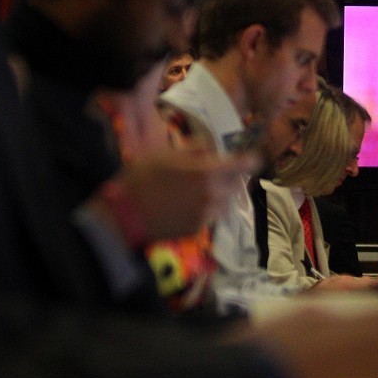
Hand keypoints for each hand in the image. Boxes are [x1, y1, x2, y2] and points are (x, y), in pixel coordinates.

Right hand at [100, 149, 257, 241]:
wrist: (125, 214)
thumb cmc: (142, 179)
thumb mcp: (166, 155)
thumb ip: (195, 151)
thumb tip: (212, 149)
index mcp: (207, 172)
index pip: (243, 166)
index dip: (251, 160)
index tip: (253, 157)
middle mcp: (213, 195)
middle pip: (238, 185)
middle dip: (233, 177)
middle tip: (219, 172)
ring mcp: (207, 214)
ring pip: (228, 202)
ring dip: (222, 194)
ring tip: (202, 189)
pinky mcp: (199, 228)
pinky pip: (213, 215)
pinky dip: (209, 208)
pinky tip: (190, 204)